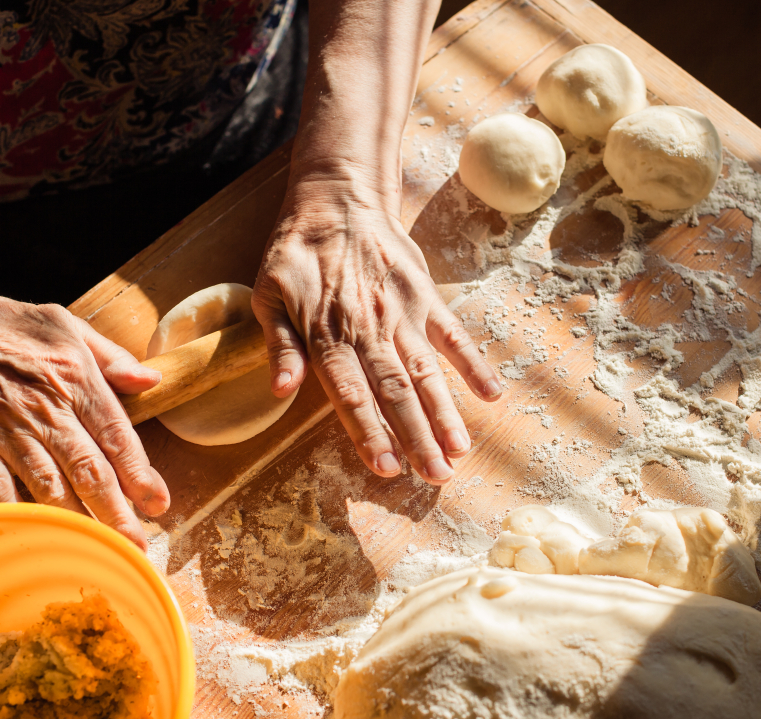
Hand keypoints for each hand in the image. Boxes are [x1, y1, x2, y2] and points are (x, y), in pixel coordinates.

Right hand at [0, 290, 168, 546]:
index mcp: (76, 376)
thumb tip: (151, 382)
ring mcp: (6, 426)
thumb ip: (113, 357)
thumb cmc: (7, 325)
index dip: (139, 473)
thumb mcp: (67, 325)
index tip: (158, 503)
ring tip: (99, 549)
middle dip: (116, 512)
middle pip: (87, 468)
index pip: (116, 433)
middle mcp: (45, 405)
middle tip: (137, 544)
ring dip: (76, 521)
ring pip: (48, 485)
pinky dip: (16, 513)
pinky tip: (38, 535)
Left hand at [252, 179, 501, 483]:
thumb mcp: (268, 295)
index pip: (351, 394)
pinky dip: (473, 363)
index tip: (387, 469)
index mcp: (328, 335)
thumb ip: (279, 345)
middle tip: (436, 477)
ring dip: (445, 414)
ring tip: (460, 452)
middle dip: (417, 438)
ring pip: (427, 372)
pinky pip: (453, 334)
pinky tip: (492, 394)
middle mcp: (369, 329)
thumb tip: (280, 390)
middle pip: (396, 392)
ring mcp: (402, 314)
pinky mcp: (425, 297)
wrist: (337, 198)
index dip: (370, 433)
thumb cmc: (296, 253)